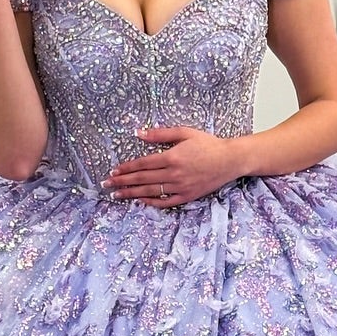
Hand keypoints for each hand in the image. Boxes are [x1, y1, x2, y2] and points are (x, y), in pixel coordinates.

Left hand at [103, 128, 241, 206]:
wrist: (230, 160)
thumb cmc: (208, 144)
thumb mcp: (184, 133)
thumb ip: (160, 134)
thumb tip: (138, 133)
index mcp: (172, 157)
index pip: (142, 164)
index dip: (126, 168)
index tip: (113, 171)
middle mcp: (174, 174)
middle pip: (142, 179)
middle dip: (122, 182)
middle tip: (107, 185)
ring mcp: (181, 187)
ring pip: (151, 192)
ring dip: (132, 194)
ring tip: (117, 195)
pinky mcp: (187, 196)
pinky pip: (166, 202)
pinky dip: (152, 202)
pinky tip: (140, 201)